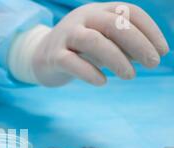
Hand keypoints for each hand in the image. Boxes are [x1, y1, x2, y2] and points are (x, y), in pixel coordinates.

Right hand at [32, 2, 169, 86]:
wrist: (39, 57)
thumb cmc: (78, 50)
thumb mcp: (103, 44)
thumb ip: (123, 47)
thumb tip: (149, 55)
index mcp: (98, 11)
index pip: (129, 12)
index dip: (150, 30)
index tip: (163, 50)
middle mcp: (82, 18)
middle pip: (113, 24)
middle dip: (137, 44)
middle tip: (153, 64)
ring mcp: (65, 36)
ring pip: (93, 41)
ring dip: (116, 59)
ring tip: (130, 76)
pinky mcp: (53, 56)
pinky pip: (71, 62)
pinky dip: (89, 72)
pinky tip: (102, 82)